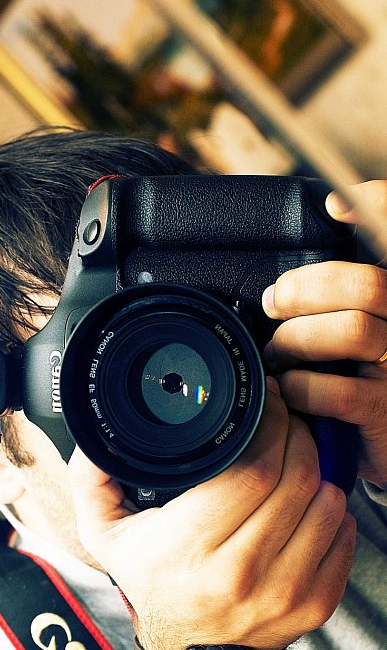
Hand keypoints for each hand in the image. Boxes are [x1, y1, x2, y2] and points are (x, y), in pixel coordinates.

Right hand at [67, 384, 355, 649]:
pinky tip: (308, 501)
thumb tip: (93, 436)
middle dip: (297, 436)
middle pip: (295, 480)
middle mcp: (239, 574)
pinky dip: (332, 509)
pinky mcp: (316, 604)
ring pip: (326, 503)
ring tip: (296, 459)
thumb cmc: (152, 582)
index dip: (268, 427)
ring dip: (317, 471)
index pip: (251, 471)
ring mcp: (284, 593)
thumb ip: (91, 481)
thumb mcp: (105, 534)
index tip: (266, 404)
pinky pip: (342, 535)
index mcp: (188, 549)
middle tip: (285, 422)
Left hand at [262, 179, 386, 487]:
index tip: (335, 207)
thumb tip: (333, 211)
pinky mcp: (386, 413)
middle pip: (368, 285)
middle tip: (274, 304)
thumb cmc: (362, 375)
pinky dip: (301, 387)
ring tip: (278, 352)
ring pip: (352, 332)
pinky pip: (338, 390)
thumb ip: (348, 284)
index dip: (378, 208)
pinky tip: (291, 389)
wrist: (382, 442)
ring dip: (297, 340)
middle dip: (306, 290)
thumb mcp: (362, 322)